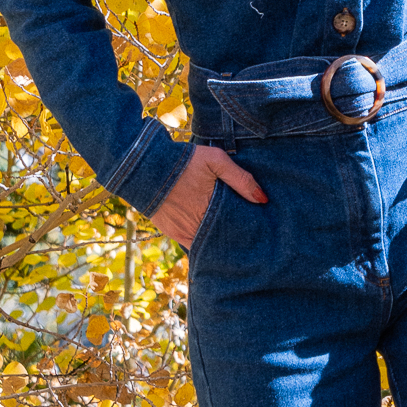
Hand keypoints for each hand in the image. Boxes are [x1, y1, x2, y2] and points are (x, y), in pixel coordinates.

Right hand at [151, 144, 266, 246]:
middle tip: (253, 237)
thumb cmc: (182, 160)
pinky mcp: (174, 233)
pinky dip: (205, 245)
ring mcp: (185, 232)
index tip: (261, 228)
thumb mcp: (214, 160)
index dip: (249, 228)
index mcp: (211, 207)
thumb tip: (263, 199)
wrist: (143, 166)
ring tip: (236, 240)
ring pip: (210, 244)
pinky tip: (215, 242)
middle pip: (225, 237)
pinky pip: (194, 245)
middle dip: (237, 237)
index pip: (238, 226)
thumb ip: (240, 178)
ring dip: (221, 242)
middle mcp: (198, 224)